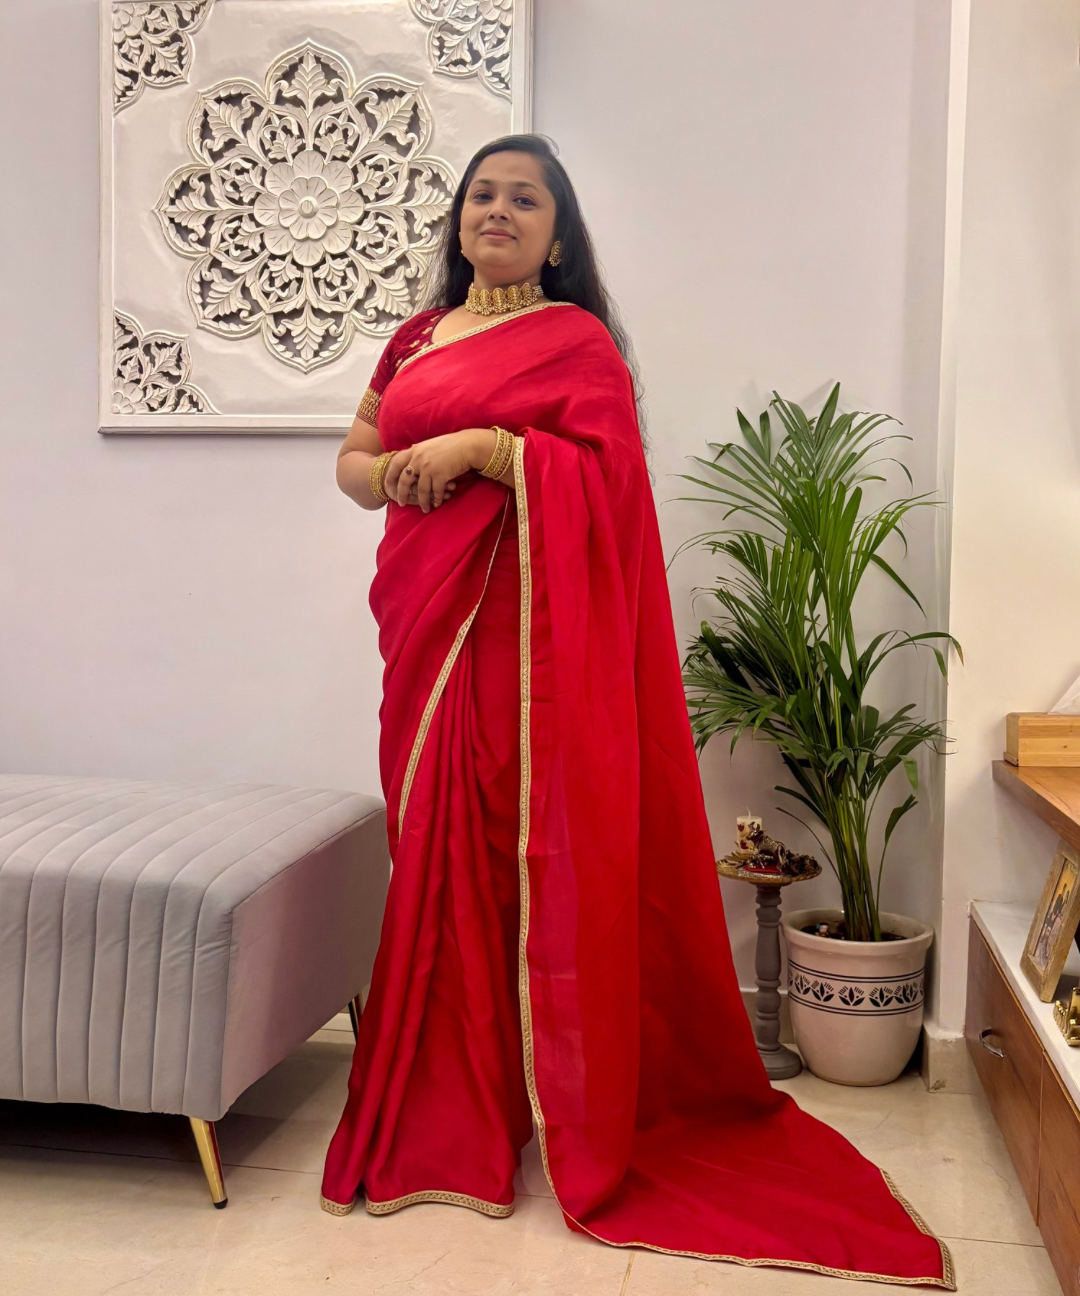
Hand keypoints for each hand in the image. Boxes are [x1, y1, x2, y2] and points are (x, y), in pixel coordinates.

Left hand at [384, 429, 498, 512]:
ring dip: (422, 502)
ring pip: (421, 490)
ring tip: (424, 509)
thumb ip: (419, 451)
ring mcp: (429, 467)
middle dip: (401, 494)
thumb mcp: (430, 445)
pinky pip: (435, 492)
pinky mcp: (440, 475)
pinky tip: (437, 504)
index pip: (396, 464)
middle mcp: (418, 458)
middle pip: (404, 480)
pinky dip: (436, 499)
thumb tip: (410, 454)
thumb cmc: (451, 445)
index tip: (389, 487)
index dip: (390, 477)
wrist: (468, 446)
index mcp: (414, 450)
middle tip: (401, 503)